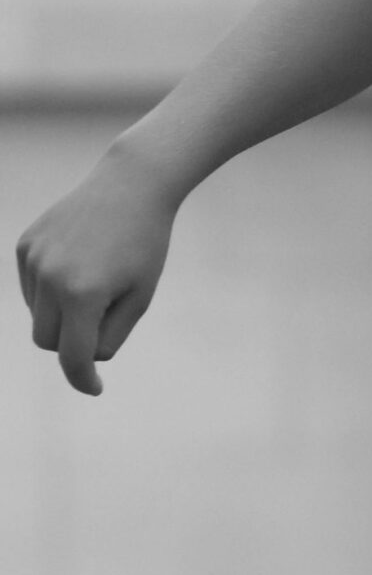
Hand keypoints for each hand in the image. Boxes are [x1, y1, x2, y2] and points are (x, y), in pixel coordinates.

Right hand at [15, 146, 177, 394]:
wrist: (131, 185)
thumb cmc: (144, 247)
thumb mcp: (139, 299)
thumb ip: (108, 337)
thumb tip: (79, 359)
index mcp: (83, 295)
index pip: (73, 358)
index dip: (83, 380)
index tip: (96, 388)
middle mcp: (49, 277)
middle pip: (48, 341)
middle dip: (72, 343)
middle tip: (105, 319)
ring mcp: (32, 259)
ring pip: (38, 315)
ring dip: (63, 315)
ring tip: (97, 281)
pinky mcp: (25, 245)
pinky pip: (32, 288)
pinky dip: (52, 290)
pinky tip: (79, 265)